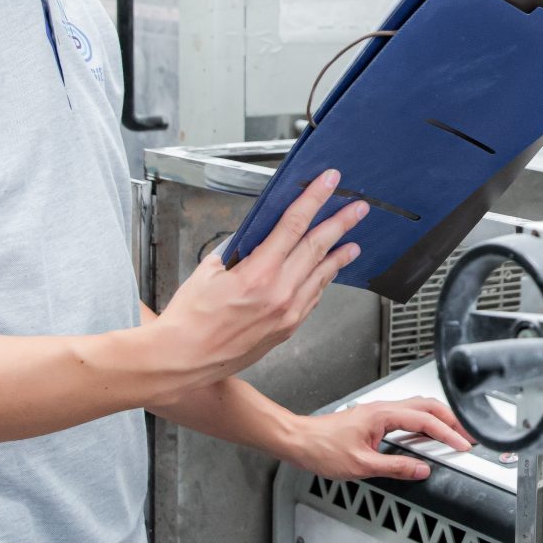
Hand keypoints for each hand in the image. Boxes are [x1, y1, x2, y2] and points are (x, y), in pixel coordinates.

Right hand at [146, 170, 366, 401]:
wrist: (185, 359)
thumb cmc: (190, 319)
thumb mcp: (208, 270)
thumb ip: (237, 250)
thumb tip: (256, 237)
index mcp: (258, 273)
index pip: (294, 225)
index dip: (314, 199)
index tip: (328, 183)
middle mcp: (280, 293)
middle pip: (317, 247)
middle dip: (340, 223)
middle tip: (357, 209)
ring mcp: (288, 313)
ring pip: (322, 275)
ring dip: (339, 255)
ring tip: (353, 242)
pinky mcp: (288, 328)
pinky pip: (313, 298)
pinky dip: (322, 281)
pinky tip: (328, 272)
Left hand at [275, 397, 475, 481]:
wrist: (299, 441)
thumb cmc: (322, 449)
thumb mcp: (362, 465)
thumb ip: (396, 467)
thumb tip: (421, 469)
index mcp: (383, 415)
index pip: (425, 421)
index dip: (448, 433)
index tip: (462, 444)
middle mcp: (383, 408)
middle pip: (428, 406)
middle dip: (451, 420)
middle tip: (467, 435)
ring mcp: (378, 412)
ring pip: (418, 408)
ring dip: (438, 420)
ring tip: (452, 435)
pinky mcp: (373, 419)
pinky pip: (407, 416)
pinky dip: (423, 424)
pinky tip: (425, 436)